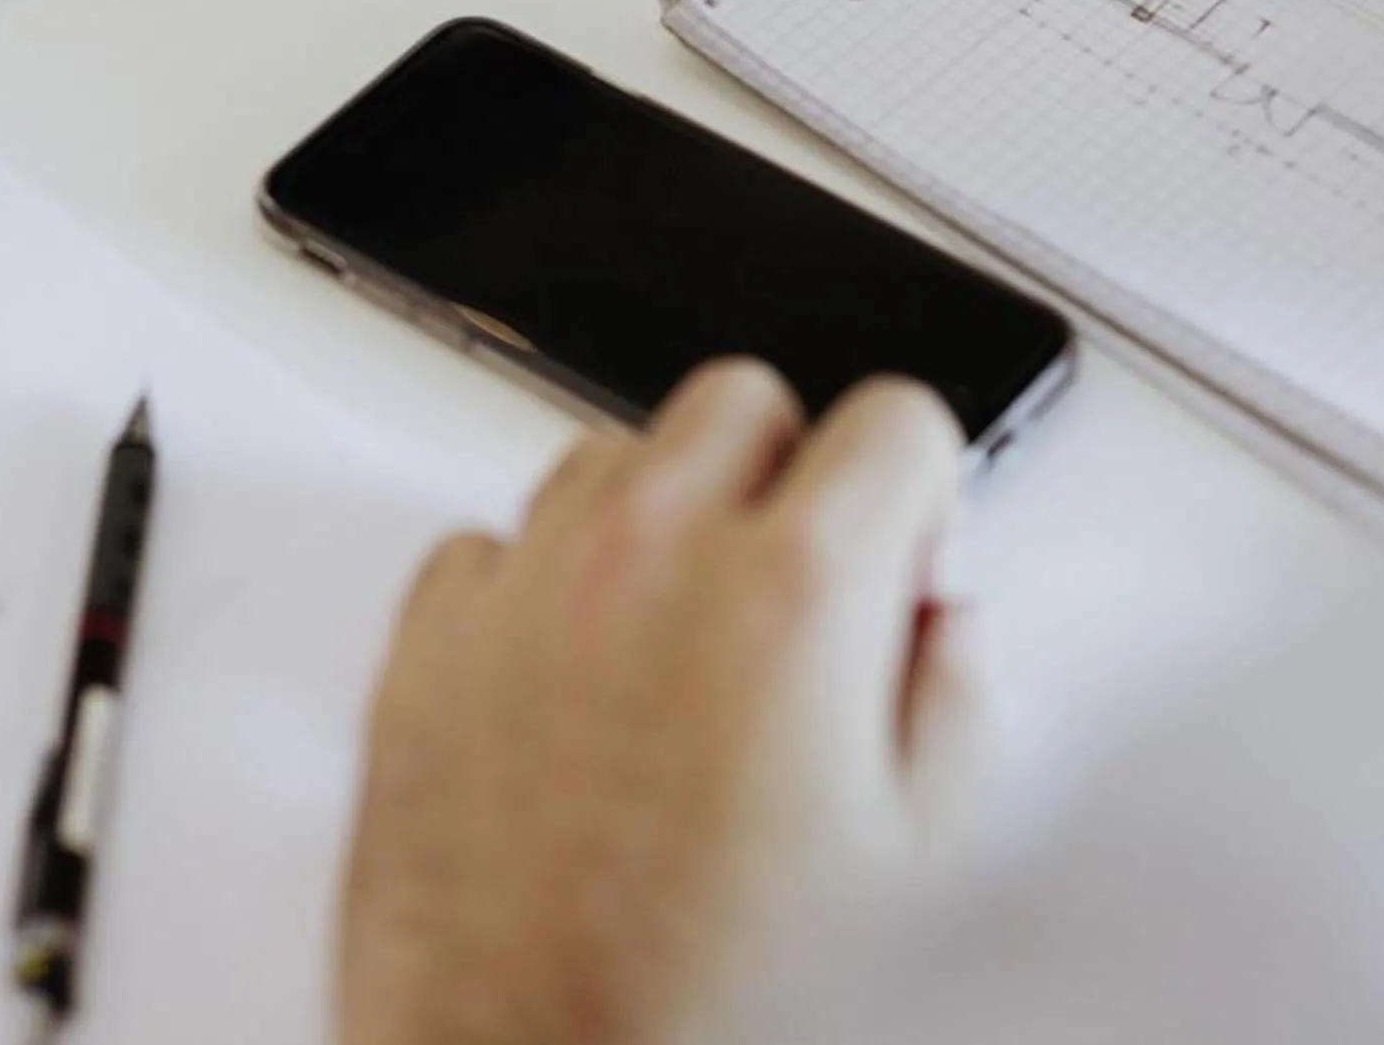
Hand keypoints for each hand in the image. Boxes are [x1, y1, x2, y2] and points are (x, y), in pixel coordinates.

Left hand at [340, 362, 982, 1044]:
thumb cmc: (712, 996)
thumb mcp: (917, 854)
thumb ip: (954, 693)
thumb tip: (936, 620)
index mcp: (794, 591)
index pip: (894, 415)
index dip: (919, 489)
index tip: (904, 548)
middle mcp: (651, 552)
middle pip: (742, 398)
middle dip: (787, 474)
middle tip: (799, 590)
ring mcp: (528, 583)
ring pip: (610, 454)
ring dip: (658, 518)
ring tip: (683, 650)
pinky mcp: (430, 632)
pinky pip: (495, 543)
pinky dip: (539, 587)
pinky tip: (577, 685)